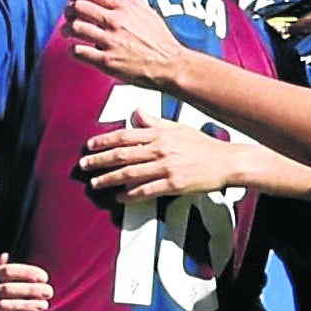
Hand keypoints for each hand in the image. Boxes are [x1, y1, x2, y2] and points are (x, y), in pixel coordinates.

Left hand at [66, 0, 186, 89]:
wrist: (170, 65)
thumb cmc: (160, 40)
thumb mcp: (148, 12)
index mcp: (124, 7)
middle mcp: (115, 21)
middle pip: (79, 7)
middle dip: (69, 10)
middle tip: (68, 15)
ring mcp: (110, 41)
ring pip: (75, 27)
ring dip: (67, 29)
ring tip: (67, 32)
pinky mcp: (107, 61)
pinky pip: (79, 51)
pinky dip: (72, 50)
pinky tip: (75, 50)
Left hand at [81, 118, 236, 199]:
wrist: (225, 162)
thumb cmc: (202, 145)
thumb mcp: (177, 128)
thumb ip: (155, 122)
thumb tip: (137, 113)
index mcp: (160, 134)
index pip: (125, 135)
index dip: (104, 141)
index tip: (90, 145)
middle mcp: (160, 149)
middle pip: (123, 155)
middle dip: (100, 161)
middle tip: (84, 165)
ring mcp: (167, 167)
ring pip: (130, 174)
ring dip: (109, 179)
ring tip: (95, 183)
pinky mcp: (174, 184)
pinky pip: (147, 190)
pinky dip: (131, 195)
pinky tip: (120, 197)